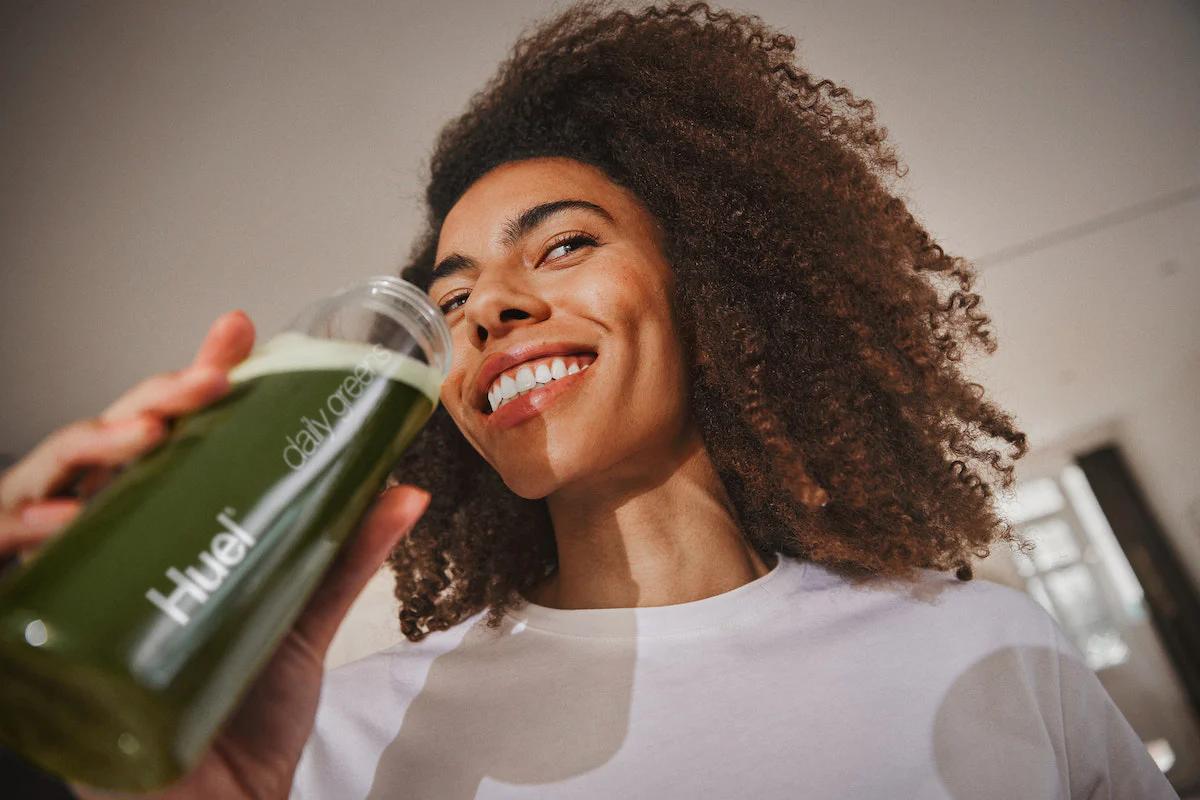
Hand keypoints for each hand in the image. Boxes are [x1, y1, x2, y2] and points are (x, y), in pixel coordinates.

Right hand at [0, 311, 431, 797]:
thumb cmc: (246, 718)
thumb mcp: (300, 619)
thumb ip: (344, 555)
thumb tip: (406, 490)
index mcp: (177, 532)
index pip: (172, 439)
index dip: (193, 376)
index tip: (238, 331)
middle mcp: (121, 549)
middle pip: (111, 452)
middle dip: (147, 401)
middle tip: (201, 384)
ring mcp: (80, 590)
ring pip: (48, 493)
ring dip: (85, 449)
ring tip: (139, 435)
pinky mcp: (46, 644)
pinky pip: (12, 578)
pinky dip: (19, 537)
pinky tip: (54, 521)